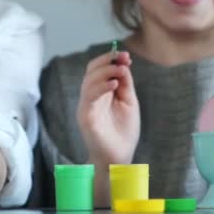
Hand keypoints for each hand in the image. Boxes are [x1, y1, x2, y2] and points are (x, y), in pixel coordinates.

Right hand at [77, 51, 139, 165]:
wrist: (119, 157)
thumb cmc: (124, 132)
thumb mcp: (129, 102)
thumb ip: (125, 84)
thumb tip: (123, 63)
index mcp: (101, 92)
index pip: (99, 69)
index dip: (110, 59)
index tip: (125, 55)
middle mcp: (91, 96)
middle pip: (91, 70)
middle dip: (106, 61)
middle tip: (122, 59)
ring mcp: (86, 106)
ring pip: (88, 81)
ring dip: (105, 72)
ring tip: (120, 71)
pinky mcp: (85, 116)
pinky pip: (88, 96)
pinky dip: (100, 87)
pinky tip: (113, 85)